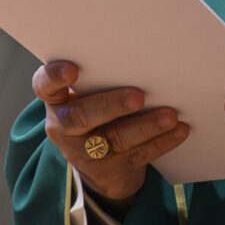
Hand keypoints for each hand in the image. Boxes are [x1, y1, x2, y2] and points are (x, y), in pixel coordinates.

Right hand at [33, 61, 191, 209]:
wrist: (98, 162)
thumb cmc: (96, 108)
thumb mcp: (87, 94)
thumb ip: (99, 77)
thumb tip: (140, 55)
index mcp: (56, 101)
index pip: (44, 86)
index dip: (54, 77)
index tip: (72, 70)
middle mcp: (64, 127)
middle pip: (81, 117)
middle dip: (111, 105)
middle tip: (138, 97)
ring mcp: (85, 153)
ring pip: (115, 139)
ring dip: (146, 126)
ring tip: (170, 116)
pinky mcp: (109, 170)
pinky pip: (138, 154)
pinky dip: (161, 142)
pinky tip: (179, 130)